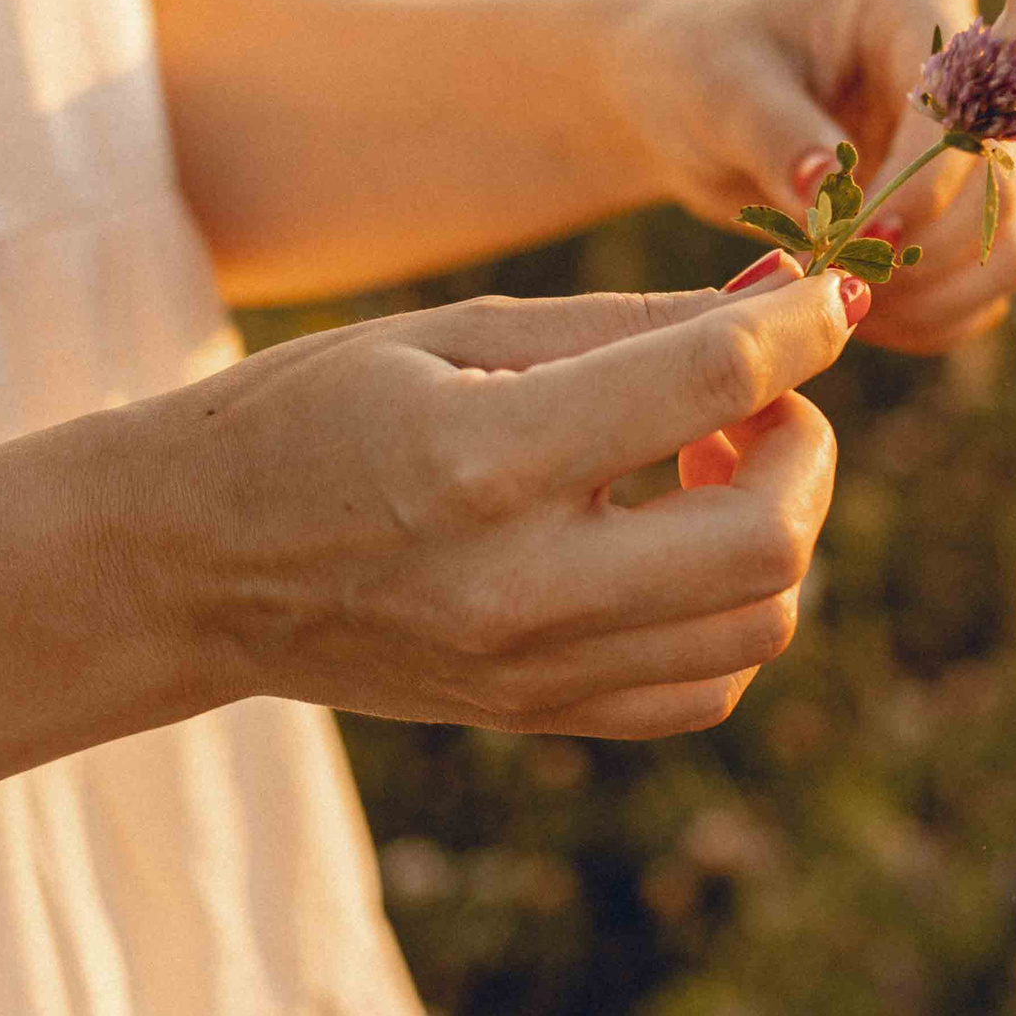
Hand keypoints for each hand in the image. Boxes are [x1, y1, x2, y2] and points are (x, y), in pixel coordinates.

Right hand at [138, 276, 858, 740]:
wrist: (186, 567)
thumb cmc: (306, 415)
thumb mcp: (447, 330)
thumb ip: (622, 327)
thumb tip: (780, 308)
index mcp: (479, 460)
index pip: (707, 386)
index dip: (798, 329)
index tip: (828, 299)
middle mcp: (517, 587)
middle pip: (768, 537)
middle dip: (803, 443)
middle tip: (754, 396)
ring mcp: (530, 672)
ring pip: (759, 621)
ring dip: (777, 527)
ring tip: (708, 464)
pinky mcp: (537, 716)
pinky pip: (706, 685)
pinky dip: (732, 609)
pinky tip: (676, 541)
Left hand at [623, 0, 1015, 351]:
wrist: (680, 107)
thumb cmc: (693, 71)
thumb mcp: (718, 89)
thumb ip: (775, 132)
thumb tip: (829, 192)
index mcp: (912, 6)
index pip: (960, 102)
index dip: (925, 180)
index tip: (861, 239)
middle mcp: (960, 76)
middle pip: (998, 179)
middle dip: (924, 247)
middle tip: (835, 280)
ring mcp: (964, 150)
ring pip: (1005, 240)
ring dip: (938, 293)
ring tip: (847, 303)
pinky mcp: (952, 212)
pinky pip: (980, 283)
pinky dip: (933, 318)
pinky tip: (860, 316)